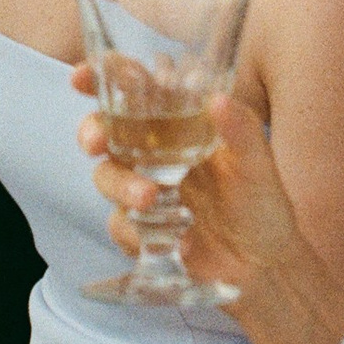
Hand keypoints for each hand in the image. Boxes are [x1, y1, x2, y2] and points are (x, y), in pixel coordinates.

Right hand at [74, 77, 305, 298]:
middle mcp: (152, 152)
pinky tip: (171, 237)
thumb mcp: (257, 164)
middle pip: (102, 130)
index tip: (82, 76)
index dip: (103, 77)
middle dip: (91, 132)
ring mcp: (141, 189)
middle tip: (96, 141)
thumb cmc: (261, 205)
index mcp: (176, 124)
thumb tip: (219, 99)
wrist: (262, 268)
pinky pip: (119, 224)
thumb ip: (240, 129)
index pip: (132, 91)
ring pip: (106, 176)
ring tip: (150, 198)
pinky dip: (137, 229)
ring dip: (121, 185)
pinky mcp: (138, 228)